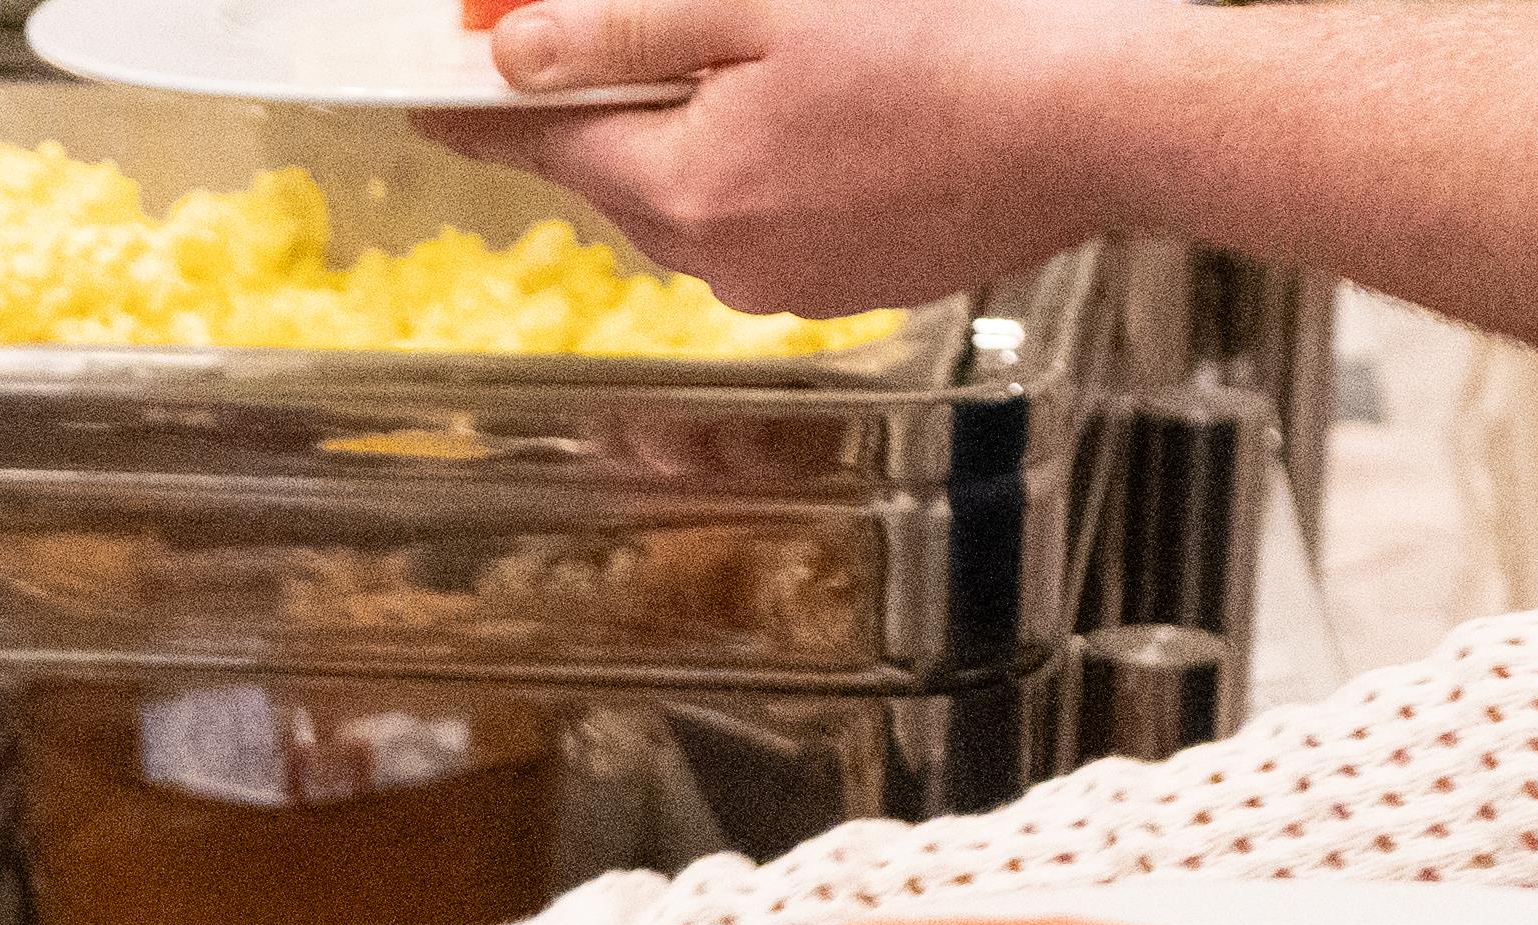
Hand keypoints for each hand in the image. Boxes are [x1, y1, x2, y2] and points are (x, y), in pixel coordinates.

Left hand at [420, 0, 1155, 320]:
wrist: (1101, 117)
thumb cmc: (947, 44)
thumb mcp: (761, 5)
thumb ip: (625, 29)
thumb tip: (510, 56)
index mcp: (684, 188)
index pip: (547, 145)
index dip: (484, 109)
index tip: (435, 95)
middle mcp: (723, 260)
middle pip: (625, 175)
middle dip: (613, 110)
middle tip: (606, 45)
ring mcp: (793, 284)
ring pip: (705, 200)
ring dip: (706, 137)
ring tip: (765, 69)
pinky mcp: (858, 283)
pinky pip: (780, 220)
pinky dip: (781, 169)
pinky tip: (839, 117)